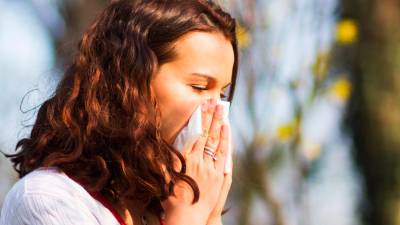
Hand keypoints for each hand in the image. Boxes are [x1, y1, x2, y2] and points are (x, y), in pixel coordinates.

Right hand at [161, 98, 229, 224]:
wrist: (187, 218)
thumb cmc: (172, 200)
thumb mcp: (165, 178)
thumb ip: (165, 160)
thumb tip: (163, 144)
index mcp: (185, 160)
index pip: (195, 133)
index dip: (200, 118)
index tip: (202, 104)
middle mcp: (199, 161)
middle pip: (207, 134)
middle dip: (211, 115)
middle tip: (216, 100)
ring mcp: (211, 168)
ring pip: (216, 141)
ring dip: (219, 124)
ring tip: (223, 109)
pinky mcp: (218, 176)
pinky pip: (223, 154)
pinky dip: (225, 141)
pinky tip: (226, 129)